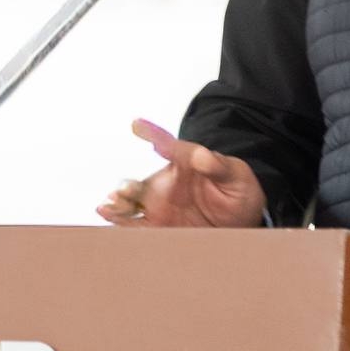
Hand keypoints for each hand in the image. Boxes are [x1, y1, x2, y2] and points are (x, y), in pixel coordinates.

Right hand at [96, 119, 266, 228]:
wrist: (241, 222)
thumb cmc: (238, 191)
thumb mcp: (236, 175)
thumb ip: (219, 166)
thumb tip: (202, 155)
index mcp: (184, 164)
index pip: (168, 145)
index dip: (151, 133)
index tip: (137, 125)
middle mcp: (166, 183)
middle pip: (140, 183)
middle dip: (128, 186)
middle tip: (126, 190)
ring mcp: (159, 205)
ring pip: (131, 204)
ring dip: (118, 205)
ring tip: (111, 206)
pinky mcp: (158, 226)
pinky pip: (135, 226)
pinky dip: (120, 223)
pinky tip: (108, 217)